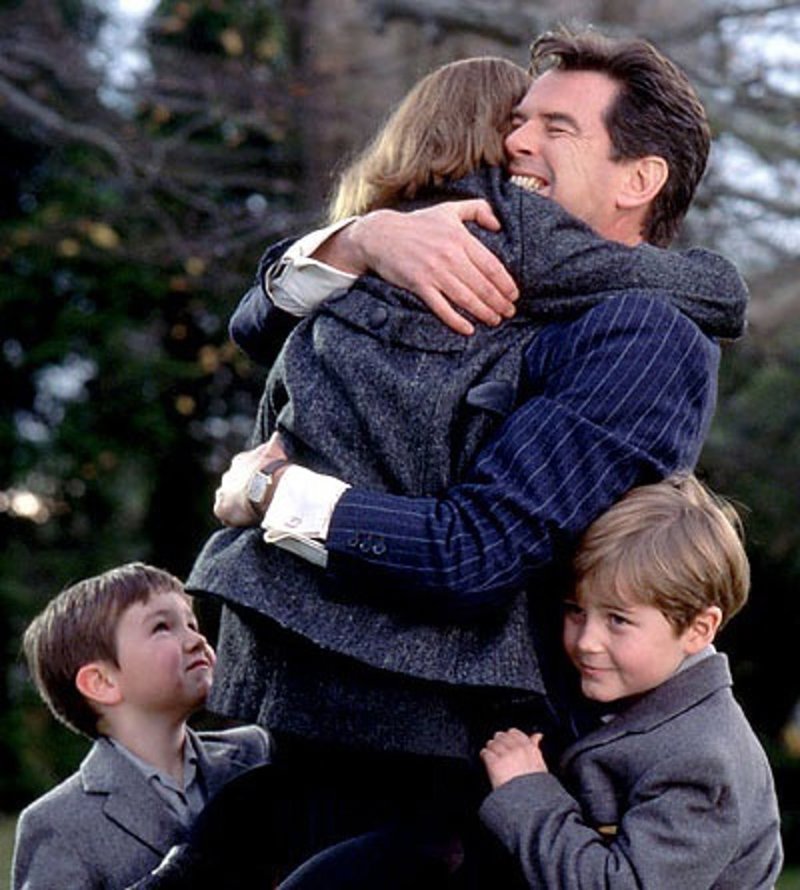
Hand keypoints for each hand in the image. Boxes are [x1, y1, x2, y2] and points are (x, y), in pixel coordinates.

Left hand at [213, 434, 288, 526]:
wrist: (264, 485)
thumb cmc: (272, 467)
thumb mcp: (275, 450)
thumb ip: (275, 442)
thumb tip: (278, 434)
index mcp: (240, 462)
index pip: (243, 470)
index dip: (252, 479)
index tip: (261, 485)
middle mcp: (227, 476)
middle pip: (233, 485)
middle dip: (242, 492)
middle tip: (257, 499)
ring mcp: (222, 492)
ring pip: (228, 500)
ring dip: (236, 505)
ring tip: (251, 512)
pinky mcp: (220, 508)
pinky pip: (225, 515)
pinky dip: (233, 518)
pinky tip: (245, 520)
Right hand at [316, 201, 517, 334]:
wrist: (380, 235)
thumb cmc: (417, 223)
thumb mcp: (449, 209)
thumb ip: (478, 209)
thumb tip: (499, 224)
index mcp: (460, 238)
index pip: (491, 265)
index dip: (506, 283)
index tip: (514, 295)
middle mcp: (450, 256)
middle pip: (482, 285)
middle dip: (499, 302)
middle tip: (509, 313)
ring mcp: (434, 272)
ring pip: (466, 298)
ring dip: (484, 312)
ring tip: (495, 320)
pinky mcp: (419, 285)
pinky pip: (441, 307)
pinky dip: (456, 320)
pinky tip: (468, 329)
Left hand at [480, 729, 547, 789]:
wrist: (527, 804)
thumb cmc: (535, 788)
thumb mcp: (540, 765)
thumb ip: (535, 747)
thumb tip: (537, 735)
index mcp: (529, 748)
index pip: (514, 732)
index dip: (508, 737)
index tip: (506, 743)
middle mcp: (517, 749)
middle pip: (500, 736)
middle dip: (498, 743)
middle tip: (498, 752)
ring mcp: (505, 755)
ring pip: (491, 743)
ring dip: (491, 749)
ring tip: (493, 758)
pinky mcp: (494, 763)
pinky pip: (484, 753)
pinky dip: (484, 757)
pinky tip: (487, 763)